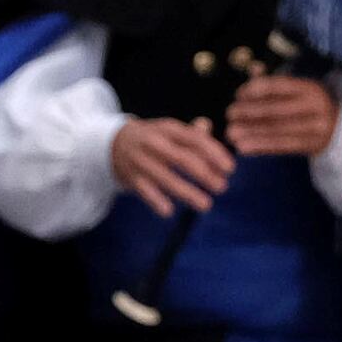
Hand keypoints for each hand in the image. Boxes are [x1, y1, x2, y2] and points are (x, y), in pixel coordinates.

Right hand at [109, 113, 238, 212]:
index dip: (214, 154)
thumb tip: (210, 129)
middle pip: (182, 158)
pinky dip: (156, 201)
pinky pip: (144, 191)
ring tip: (205, 205)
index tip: (230, 169)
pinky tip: (169, 212)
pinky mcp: (131, 177)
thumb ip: (192, 133)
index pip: (195, 139)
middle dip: (205, 174)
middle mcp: (155, 143)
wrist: (112, 143)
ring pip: (166, 178)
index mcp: (169, 129)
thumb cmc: (152, 139)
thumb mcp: (170, 130)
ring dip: (187, 192)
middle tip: (222, 187)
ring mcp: (142, 161)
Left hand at [223, 72, 341, 159]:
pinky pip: (282, 147)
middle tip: (229, 114)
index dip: (256, 89)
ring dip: (251, 132)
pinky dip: (261, 147)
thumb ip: (275, 82)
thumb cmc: (312, 107)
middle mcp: (316, 106)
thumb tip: (253, 68)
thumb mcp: (299, 91)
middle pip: (276, 109)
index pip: (279, 86)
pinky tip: (244, 148)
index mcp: (310, 88)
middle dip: (249, 112)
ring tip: (231, 133)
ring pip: (277, 130)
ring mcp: (316, 127)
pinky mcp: (313, 146)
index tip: (238, 94)